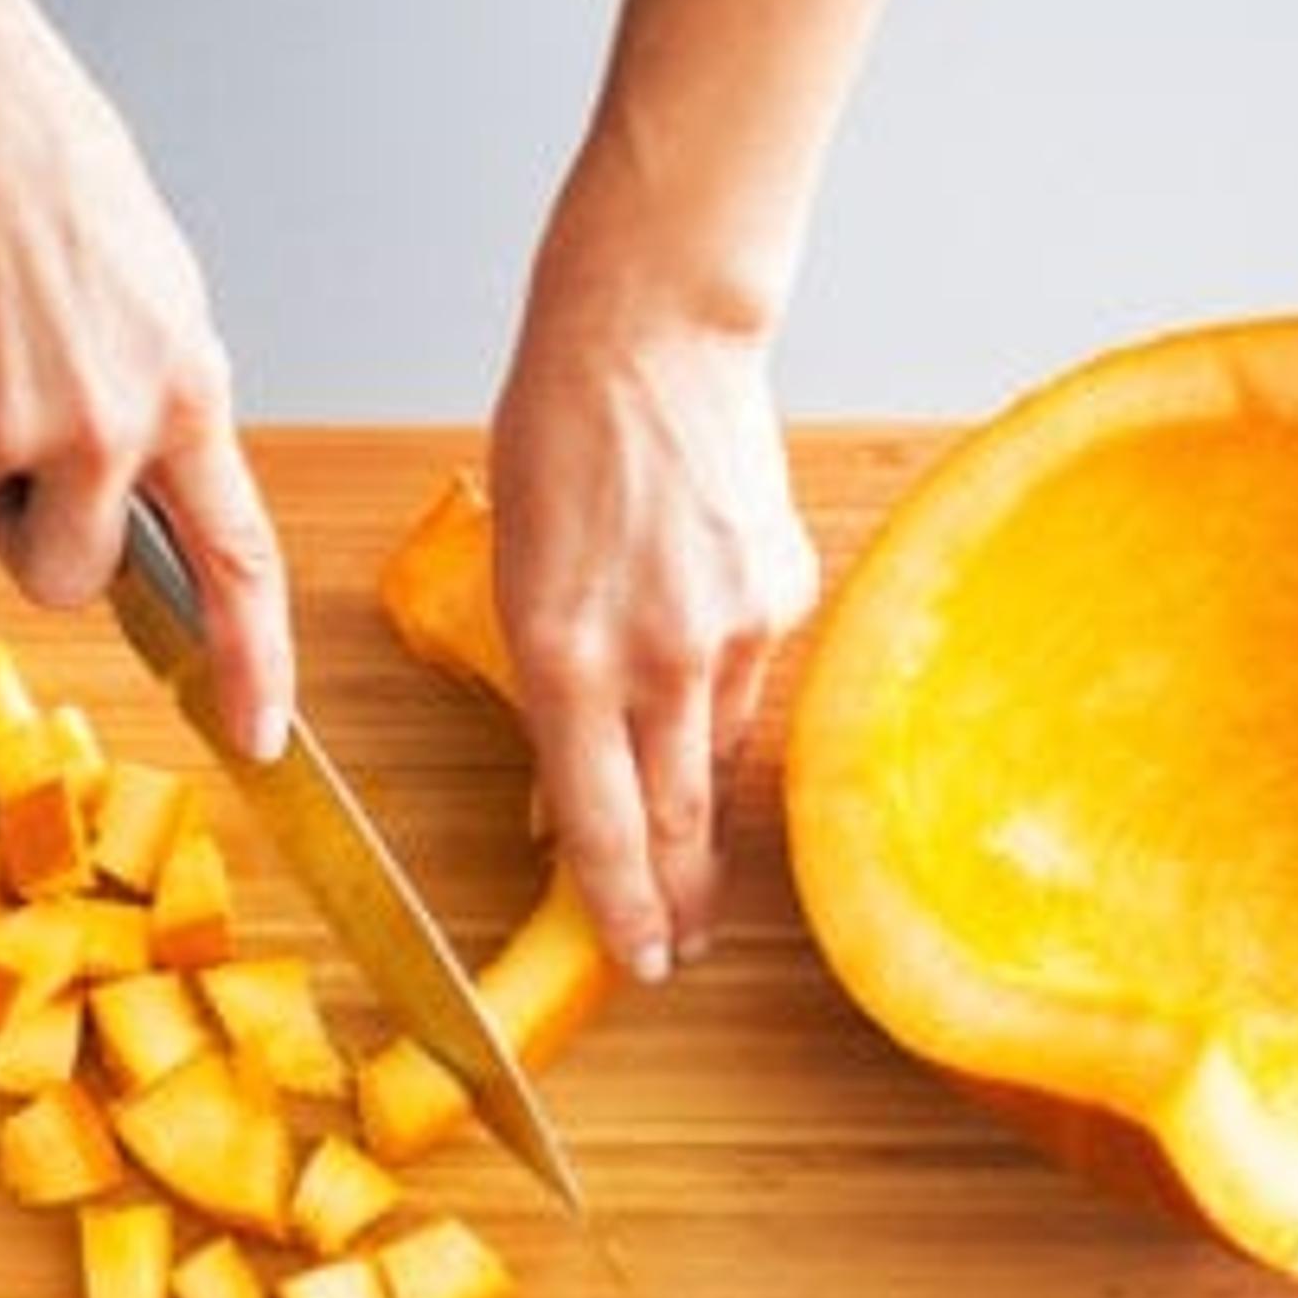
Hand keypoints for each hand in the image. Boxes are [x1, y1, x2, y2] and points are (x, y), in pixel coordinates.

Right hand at [0, 49, 295, 761]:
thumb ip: (156, 408)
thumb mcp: (158, 300)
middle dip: (41, 543)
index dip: (253, 656)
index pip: (237, 556)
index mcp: (186, 394)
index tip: (255, 728)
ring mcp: (22, 428)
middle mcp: (112, 427)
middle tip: (26, 454)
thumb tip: (134, 492)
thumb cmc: (58, 190)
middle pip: (70, 576)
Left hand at [488, 278, 816, 982]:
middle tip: (680, 949)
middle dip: (678, 896)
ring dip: (695, 795)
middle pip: (677, 815)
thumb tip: (567, 788)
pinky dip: (717, 688)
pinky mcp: (784, 591)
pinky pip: (748, 673)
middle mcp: (658, 656)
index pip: (600, 820)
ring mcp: (734, 627)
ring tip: (687, 841)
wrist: (653, 338)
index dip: (621, 904)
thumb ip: (547, 689)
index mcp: (567, 658)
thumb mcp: (513, 579)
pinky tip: (698, 655)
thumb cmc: (558, 441)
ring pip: (713, 745)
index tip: (639, 959)